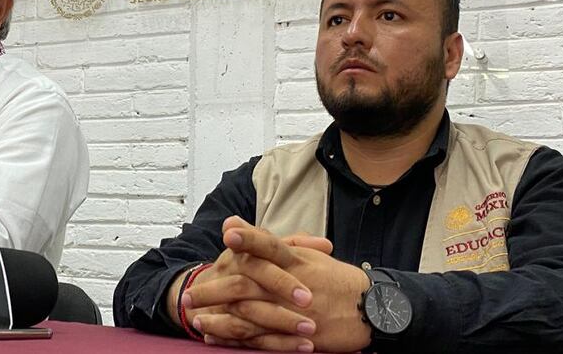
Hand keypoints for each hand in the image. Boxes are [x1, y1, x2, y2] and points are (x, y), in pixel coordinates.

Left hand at [189, 219, 371, 351]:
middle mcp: (295, 286)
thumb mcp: (307, 255)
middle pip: (250, 284)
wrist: (372, 311)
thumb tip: (234, 222)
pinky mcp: (297, 338)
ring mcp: (295, 313)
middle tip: (190, 294)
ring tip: (196, 319)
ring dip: (220, 318)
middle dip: (215, 289)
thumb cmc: (336, 279)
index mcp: (298, 262)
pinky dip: (236, 340)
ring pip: (250, 315)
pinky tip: (216, 339)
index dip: (251, 237)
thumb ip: (268, 241)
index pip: (271, 245)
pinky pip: (261, 340)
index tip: (228, 232)